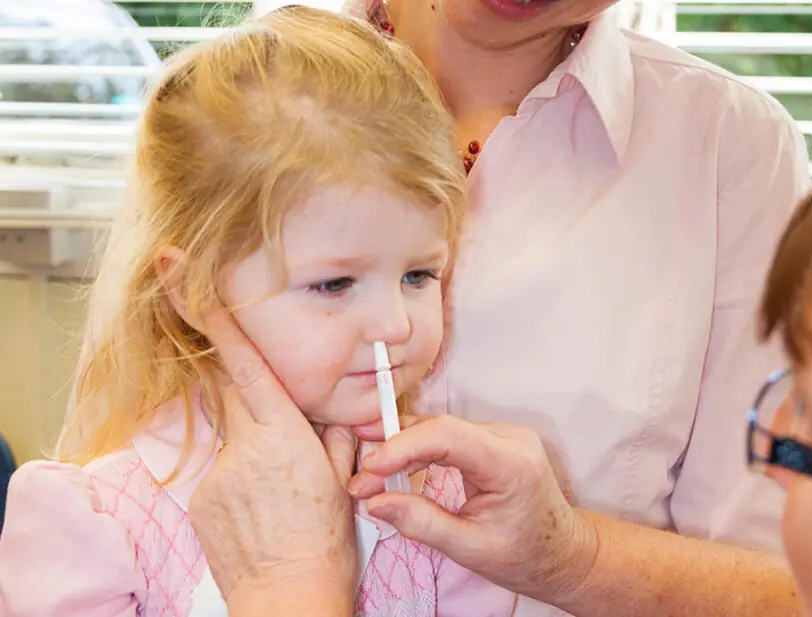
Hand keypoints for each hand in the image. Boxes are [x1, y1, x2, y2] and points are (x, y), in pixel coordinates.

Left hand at [188, 306, 356, 614]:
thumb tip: (330, 415)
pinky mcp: (201, 499)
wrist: (290, 596)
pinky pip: (222, 471)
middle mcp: (243, 446)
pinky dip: (241, 480)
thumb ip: (334, 435)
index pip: (241, 359)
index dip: (207, 312)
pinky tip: (262, 510)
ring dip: (254, 450)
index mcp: (283, 433)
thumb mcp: (344, 478)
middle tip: (269, 418)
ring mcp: (216, 474)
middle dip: (243, 385)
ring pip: (232, 436)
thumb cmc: (326, 540)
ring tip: (280, 495)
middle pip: (230, 390)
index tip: (173, 271)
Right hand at [347, 415, 598, 603]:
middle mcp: (510, 439)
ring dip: (403, 447)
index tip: (369, 469)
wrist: (563, 552)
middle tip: (360, 477)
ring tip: (369, 472)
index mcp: (511, 464)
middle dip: (395, 449)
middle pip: (441, 428)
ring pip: (442, 429)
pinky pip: (450, 437)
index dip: (402, 446)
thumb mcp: (470, 548)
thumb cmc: (525, 555)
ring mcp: (504, 435)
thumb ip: (422, 523)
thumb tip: (375, 502)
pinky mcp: (494, 440)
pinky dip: (420, 449)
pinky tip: (394, 464)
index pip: (448, 437)